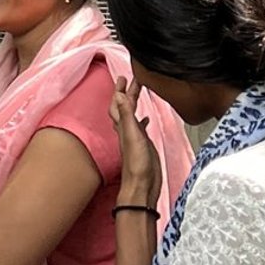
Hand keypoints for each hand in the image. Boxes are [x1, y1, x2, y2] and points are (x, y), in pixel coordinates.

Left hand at [110, 79, 162, 211]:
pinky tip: (146, 119)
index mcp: (123, 127)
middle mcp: (126, 131)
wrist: (142, 187)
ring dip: (133, 103)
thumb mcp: (133, 136)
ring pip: (131, 115)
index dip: (120, 90)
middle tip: (133, 79)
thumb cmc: (137, 166)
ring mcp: (134, 138)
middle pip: (124, 107)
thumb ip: (127, 116)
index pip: (119, 103)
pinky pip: (140, 128)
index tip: (123, 76)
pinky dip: (142, 120)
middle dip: (127, 92)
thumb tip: (119, 95)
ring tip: (138, 92)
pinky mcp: (143, 145)